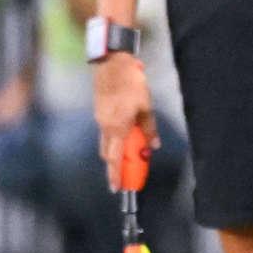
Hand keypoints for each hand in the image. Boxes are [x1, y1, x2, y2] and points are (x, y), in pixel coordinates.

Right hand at [92, 52, 154, 166]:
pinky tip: (126, 135)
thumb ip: (149, 128)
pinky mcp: (99, 111)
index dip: (116, 174)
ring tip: (130, 154)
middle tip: (125, 175)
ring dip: (115, 151)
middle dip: (115, 166)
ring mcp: (100, 119)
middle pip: (108, 153)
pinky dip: (115, 138)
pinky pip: (106, 131)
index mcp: (117, 128)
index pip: (115, 158)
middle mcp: (105, 127)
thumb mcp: (146, 106)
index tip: (116, 188)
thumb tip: (153, 146)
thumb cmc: (130, 84)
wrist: (111, 64)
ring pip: (106, 142)